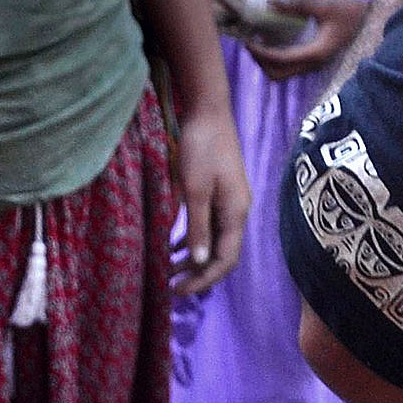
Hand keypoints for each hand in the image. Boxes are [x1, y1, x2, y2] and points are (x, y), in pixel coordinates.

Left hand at [169, 107, 248, 297]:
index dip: (204, 279)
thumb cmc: (202, 147)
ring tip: (166, 269)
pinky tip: (171, 245)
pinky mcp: (218, 193)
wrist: (208, 111)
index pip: (225, 260)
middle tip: (170, 285)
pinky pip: (207, 226)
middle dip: (197, 273)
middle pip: (221, 254)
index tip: (179, 290)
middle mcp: (237, 212)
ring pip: (212, 241)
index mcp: (236, 213)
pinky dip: (191, 238)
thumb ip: (198, 226)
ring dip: (192, 257)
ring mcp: (228, 202)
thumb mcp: (195, 189)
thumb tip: (199, 262)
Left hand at [245, 0, 366, 82]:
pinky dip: (278, 58)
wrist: (376, 22)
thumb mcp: (327, 5)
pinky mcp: (317, 60)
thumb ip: (300, 3)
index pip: (280, 60)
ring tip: (259, 40)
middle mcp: (315, 64)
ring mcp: (316, 64)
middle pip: (278, 74)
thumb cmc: (355, 13)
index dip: (260, 53)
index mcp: (317, 54)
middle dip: (261, 61)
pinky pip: (291, 66)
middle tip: (250, 41)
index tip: (246, 41)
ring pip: (284, 73)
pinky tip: (274, 39)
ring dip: (268, 61)